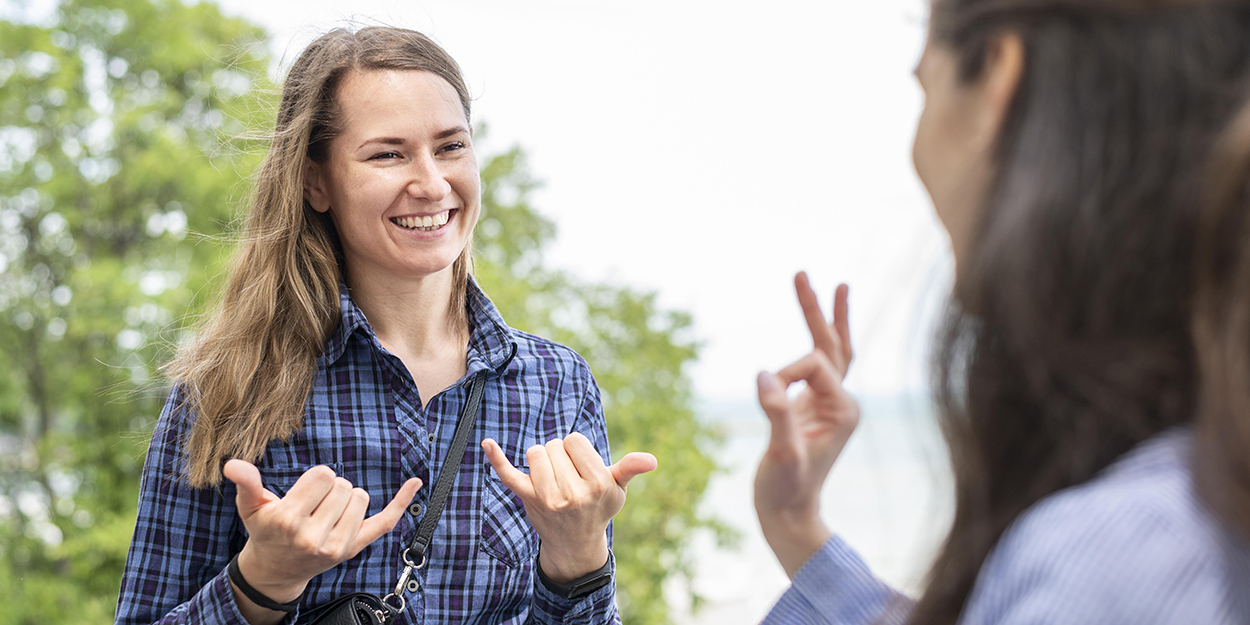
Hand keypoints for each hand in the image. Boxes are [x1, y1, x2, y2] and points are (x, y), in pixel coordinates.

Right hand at [222, 460, 420, 620]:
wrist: (275, 571)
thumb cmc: (265, 532)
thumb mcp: (251, 508)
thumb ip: (246, 484)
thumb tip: (233, 464)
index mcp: (288, 521)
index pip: (322, 475)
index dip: (315, 478)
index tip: (304, 493)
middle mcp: (313, 536)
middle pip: (342, 484)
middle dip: (330, 488)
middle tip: (313, 506)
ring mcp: (336, 546)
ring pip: (361, 496)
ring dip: (347, 497)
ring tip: (326, 512)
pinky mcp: (353, 549)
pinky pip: (385, 521)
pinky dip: (402, 501)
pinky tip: (414, 482)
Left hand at [482, 433, 656, 581]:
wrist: (574, 543)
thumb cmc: (598, 507)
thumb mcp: (617, 489)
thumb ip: (630, 469)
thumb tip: (651, 460)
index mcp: (596, 484)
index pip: (575, 441)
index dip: (578, 450)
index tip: (582, 467)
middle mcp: (571, 493)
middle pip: (554, 444)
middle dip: (561, 454)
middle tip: (569, 477)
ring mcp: (546, 498)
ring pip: (535, 453)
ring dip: (543, 459)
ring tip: (553, 477)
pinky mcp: (526, 499)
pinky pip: (508, 473)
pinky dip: (497, 457)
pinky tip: (487, 443)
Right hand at [754, 272, 858, 577]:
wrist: (789, 514)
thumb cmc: (787, 488)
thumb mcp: (781, 453)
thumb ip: (777, 412)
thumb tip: (764, 375)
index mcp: (843, 409)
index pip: (814, 365)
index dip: (785, 375)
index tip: (766, 398)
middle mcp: (843, 402)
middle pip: (833, 345)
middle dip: (817, 310)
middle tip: (801, 273)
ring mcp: (831, 404)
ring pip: (830, 351)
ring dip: (821, 318)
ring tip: (817, 283)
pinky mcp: (814, 407)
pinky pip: (820, 366)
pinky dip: (817, 342)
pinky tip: (815, 326)